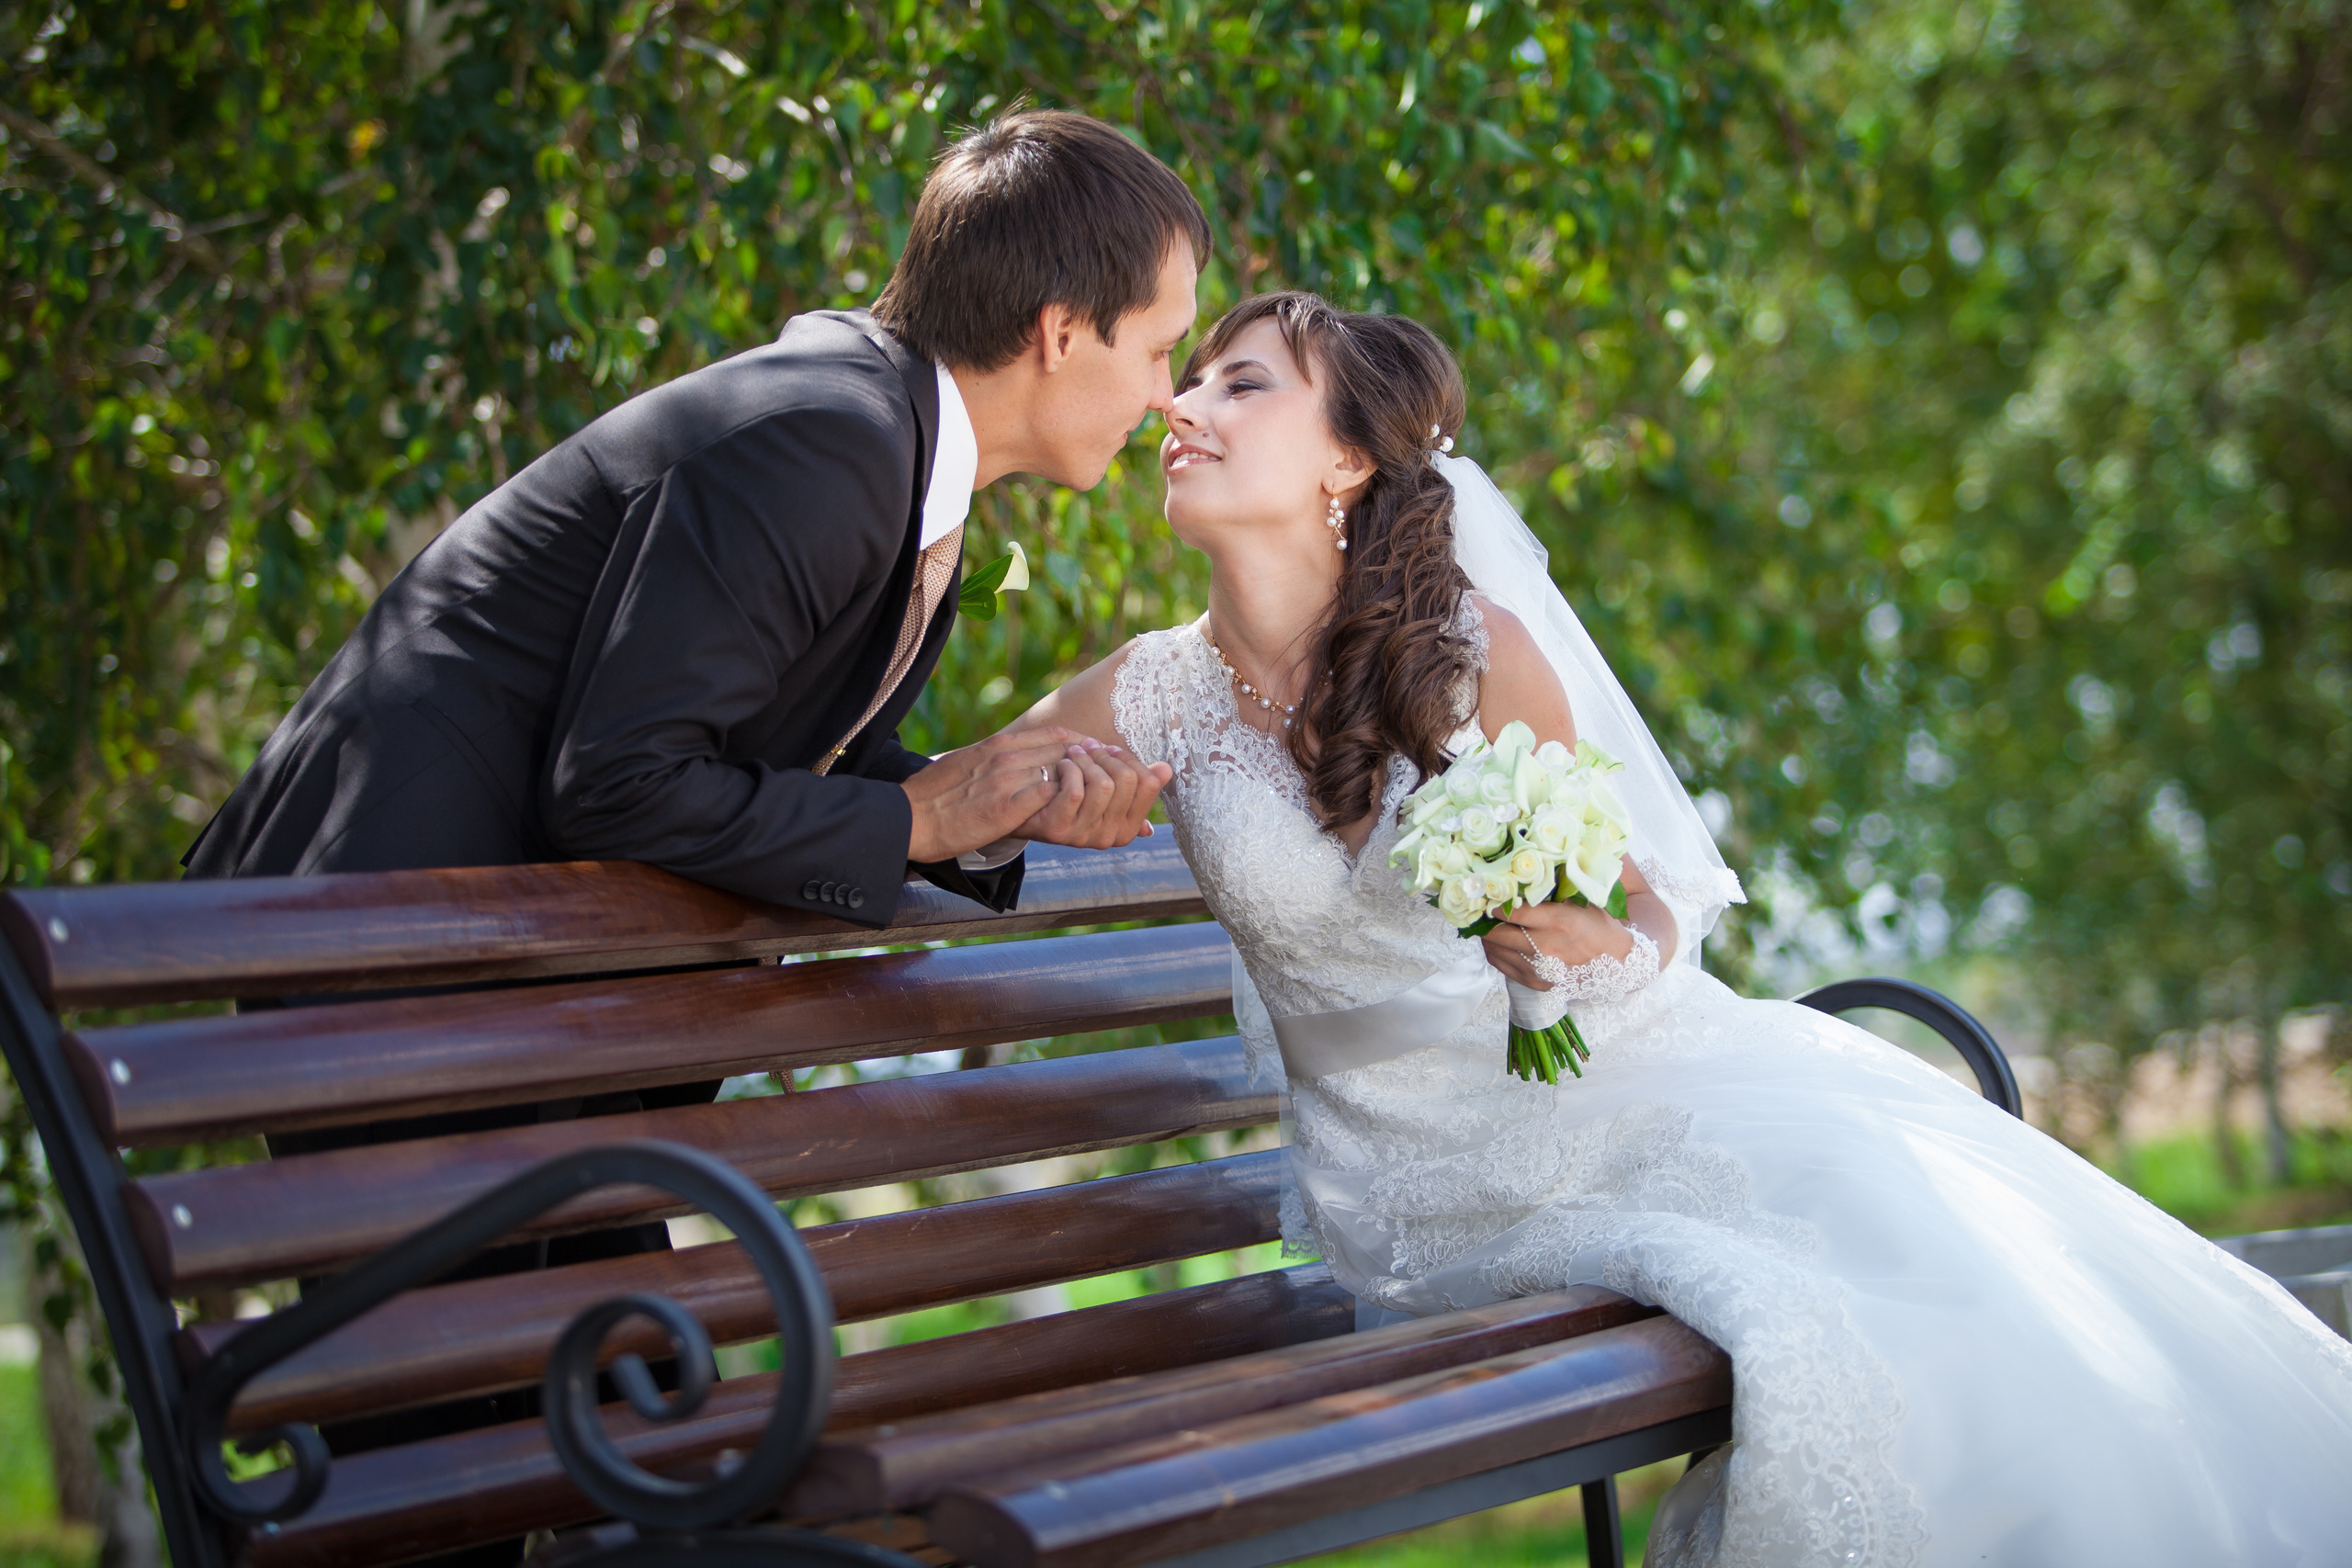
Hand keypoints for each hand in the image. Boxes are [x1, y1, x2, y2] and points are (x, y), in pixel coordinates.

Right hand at [902, 726, 1098, 862]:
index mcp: (999, 744)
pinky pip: (1049, 796)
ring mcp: (1007, 780)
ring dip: (1087, 785)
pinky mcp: (1005, 807)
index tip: (1100, 756)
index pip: (1057, 734)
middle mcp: (1006, 756)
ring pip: (1064, 770)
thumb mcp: (968, 764)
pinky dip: (1068, 802)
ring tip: (1104, 799)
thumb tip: (1020, 761)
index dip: (1085, 744)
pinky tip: (1079, 814)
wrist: (907, 817)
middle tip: (1116, 777)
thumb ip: (997, 759)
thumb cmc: (934, 796)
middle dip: (1096, 764)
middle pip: (1068, 749)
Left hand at [1013, 738, 1172, 849]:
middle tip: (1087, 746)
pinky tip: (1062, 764)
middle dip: (1106, 755)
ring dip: (1086, 760)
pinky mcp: (1059, 831)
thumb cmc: (1069, 794)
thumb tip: (1167, 768)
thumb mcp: (1105, 789)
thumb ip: (1135, 781)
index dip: (1130, 759)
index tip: (1110, 748)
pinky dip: (1070, 769)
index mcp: (1128, 827)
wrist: (1025, 812)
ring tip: (1072, 753)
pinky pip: (1076, 792)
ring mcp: (1085, 837)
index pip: (1148, 784)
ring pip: (1103, 784)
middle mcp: (1111, 837)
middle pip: (1128, 780)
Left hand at [1481, 899, 1632, 988]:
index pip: (1511, 911)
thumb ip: (1552, 893)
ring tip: (1486, 924)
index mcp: (1556, 921)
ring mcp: (1537, 968)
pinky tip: (1497, 941)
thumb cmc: (1599, 929)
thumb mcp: (1581, 903)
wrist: (1619, 966)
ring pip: (1494, 949)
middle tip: (1481, 909)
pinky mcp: (1535, 982)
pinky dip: (1494, 951)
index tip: (1487, 894)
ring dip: (1487, 935)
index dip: (1494, 902)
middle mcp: (1543, 946)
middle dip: (1485, 920)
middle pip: (1496, 933)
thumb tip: (1522, 878)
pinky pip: (1500, 966)